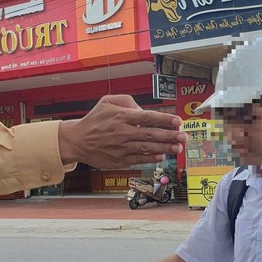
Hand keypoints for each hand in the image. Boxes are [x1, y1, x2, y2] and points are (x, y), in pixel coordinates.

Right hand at [59, 95, 185, 167]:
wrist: (77, 140)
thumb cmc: (94, 120)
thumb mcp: (107, 102)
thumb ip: (127, 101)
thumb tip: (143, 110)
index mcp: (121, 117)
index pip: (147, 117)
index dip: (164, 119)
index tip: (178, 121)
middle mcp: (122, 132)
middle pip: (150, 134)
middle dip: (170, 136)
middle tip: (184, 137)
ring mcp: (120, 148)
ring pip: (147, 148)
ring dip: (164, 148)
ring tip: (178, 148)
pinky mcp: (118, 160)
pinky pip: (138, 160)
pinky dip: (150, 158)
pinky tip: (161, 156)